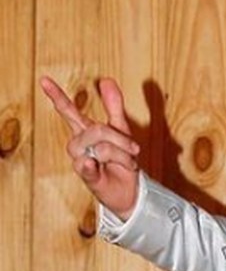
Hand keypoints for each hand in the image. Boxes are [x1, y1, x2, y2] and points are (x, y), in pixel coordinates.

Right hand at [40, 76, 140, 218]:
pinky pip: (85, 166)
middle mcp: (79, 144)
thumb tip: (106, 80)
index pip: (69, 111)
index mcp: (85, 131)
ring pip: (101, 147)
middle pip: (96, 129)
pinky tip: (88, 162)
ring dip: (122, 155)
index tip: (45, 80)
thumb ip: (113, 106)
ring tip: (128, 163)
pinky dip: (88, 164)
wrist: (130, 190)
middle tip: (135, 150)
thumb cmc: (121, 160)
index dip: (58, 96)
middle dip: (121, 139)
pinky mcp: (87, 176)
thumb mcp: (120, 130)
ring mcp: (81, 160)